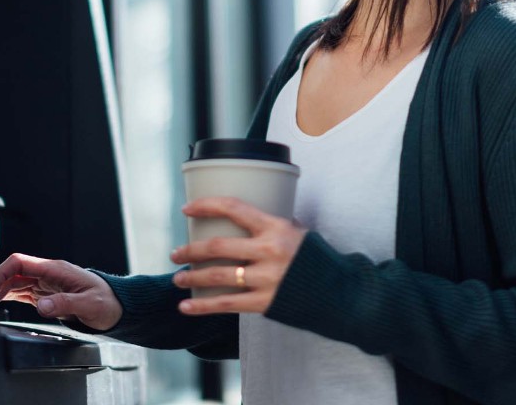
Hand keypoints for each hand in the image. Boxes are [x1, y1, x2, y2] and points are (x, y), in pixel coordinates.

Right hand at [0, 253, 122, 330]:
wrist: (116, 308)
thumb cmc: (107, 302)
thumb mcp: (89, 304)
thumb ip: (64, 303)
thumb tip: (41, 305)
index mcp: (56, 269)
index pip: (20, 262)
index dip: (1, 272)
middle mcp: (47, 274)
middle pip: (12, 272)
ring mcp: (45, 284)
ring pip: (13, 282)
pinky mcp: (45, 295)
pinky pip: (20, 292)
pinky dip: (7, 297)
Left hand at [169, 196, 308, 315]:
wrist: (339, 292)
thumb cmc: (317, 259)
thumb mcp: (298, 232)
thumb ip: (273, 226)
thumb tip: (250, 219)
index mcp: (275, 227)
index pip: (234, 209)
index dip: (206, 206)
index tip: (187, 209)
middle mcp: (268, 251)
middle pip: (217, 247)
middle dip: (190, 250)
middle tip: (176, 253)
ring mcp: (266, 278)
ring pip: (217, 276)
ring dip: (192, 277)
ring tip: (177, 278)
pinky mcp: (264, 302)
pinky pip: (226, 305)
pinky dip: (202, 307)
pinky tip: (185, 308)